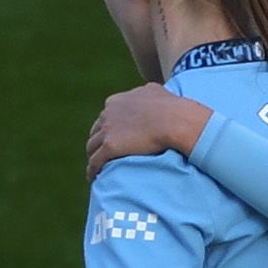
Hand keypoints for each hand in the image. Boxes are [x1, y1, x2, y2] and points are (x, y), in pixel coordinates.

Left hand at [86, 84, 211, 179]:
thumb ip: (148, 91)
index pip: (105, 116)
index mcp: (116, 101)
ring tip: (97, 166)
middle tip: (103, 151)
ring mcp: (107, 130)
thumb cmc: (170, 107)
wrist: (174, 120)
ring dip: (93, 155)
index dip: (109, 127)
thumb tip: (153, 91)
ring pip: (92, 146)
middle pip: (96, 130)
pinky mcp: (110, 146)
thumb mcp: (156, 91)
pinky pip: (95, 161)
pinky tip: (94, 176)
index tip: (114, 135)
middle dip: (99, 140)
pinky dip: (92, 169)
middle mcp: (108, 114)